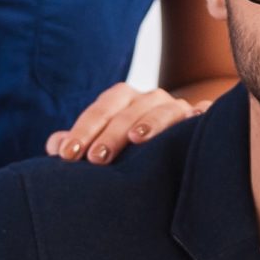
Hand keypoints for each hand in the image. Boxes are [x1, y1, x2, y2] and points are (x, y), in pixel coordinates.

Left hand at [44, 82, 207, 165]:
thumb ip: (81, 144)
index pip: (103, 107)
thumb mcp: (106, 146)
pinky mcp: (204, 122)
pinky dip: (195, 122)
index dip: (83, 129)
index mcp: (126, 102)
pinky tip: (186, 135)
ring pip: (165, 109)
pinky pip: (202, 118)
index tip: (66, 155)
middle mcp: (152, 100)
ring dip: (150, 122)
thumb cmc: (134, 151)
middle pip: (130, 107)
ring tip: (136, 140)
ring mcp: (181, 109)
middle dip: (111, 132)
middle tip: (95, 159)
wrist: (182, 149)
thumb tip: (54, 144)